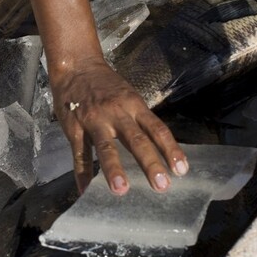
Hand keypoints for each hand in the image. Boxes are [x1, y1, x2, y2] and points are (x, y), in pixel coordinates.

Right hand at [51, 57, 188, 194]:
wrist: (76, 67)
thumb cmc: (106, 84)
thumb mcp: (128, 95)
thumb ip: (139, 119)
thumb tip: (157, 146)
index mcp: (134, 105)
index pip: (157, 129)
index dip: (170, 149)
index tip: (181, 170)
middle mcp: (116, 113)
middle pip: (136, 140)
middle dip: (149, 163)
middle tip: (161, 185)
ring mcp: (94, 121)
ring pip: (105, 147)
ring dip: (113, 169)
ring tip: (121, 190)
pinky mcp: (74, 128)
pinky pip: (79, 153)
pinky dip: (82, 173)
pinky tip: (85, 190)